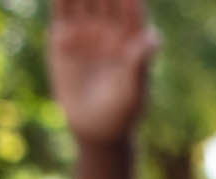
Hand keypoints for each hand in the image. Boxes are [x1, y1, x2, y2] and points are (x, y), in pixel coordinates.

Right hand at [48, 0, 157, 144]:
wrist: (96, 129)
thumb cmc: (123, 113)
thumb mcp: (134, 91)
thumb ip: (140, 63)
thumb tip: (154, 38)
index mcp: (132, 37)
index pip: (131, 3)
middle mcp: (110, 29)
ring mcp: (87, 31)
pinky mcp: (64, 38)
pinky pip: (61, 8)